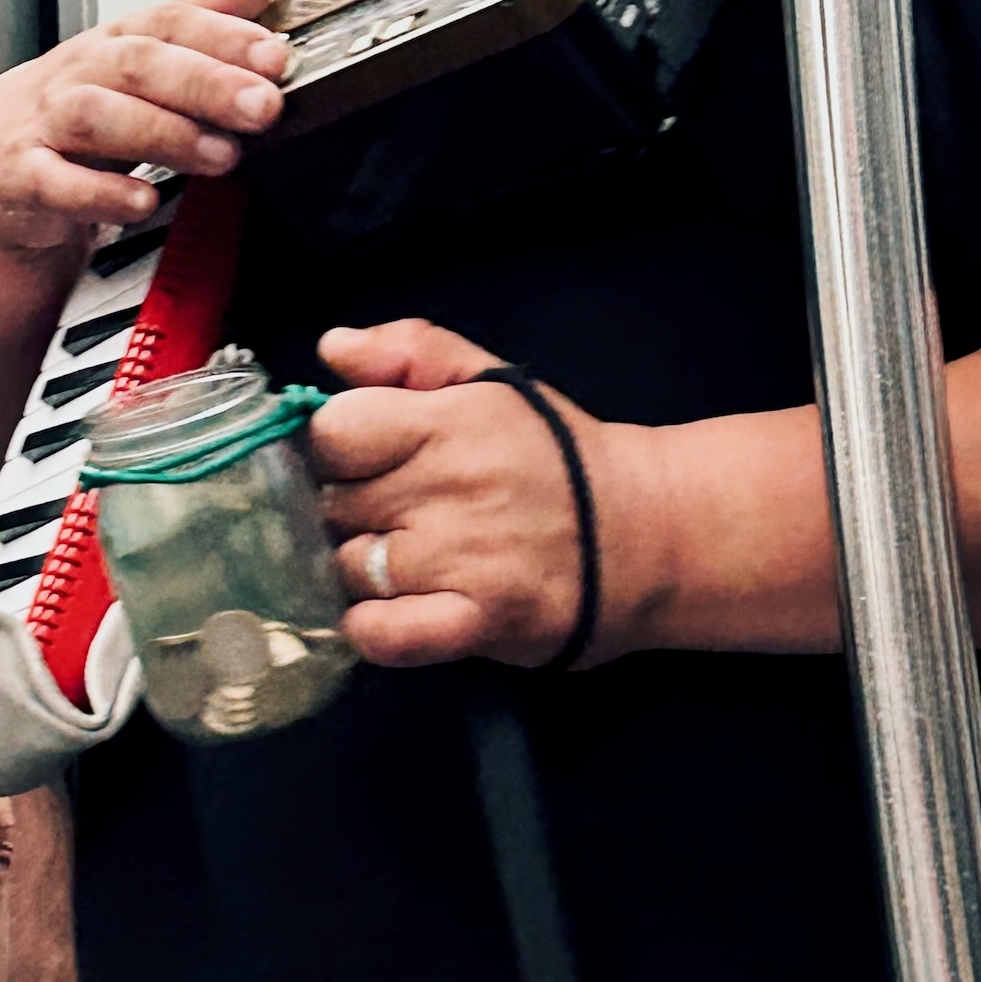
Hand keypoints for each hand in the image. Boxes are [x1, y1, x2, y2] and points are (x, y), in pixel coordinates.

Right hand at [0, 0, 287, 254]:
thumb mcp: (139, 58)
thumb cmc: (74, 107)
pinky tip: (142, 201)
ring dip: (164, 134)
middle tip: (263, 106)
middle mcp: (80, 75)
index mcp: (114, 42)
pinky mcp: (21, 177)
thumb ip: (201, 18)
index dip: (223, 34)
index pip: (169, 22)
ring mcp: (45, 124)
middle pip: (138, 63)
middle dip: (207, 82)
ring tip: (221, 155)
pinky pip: (55, 182)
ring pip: (97, 117)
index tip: (275, 54)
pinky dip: (99, 192)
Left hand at [312, 319, 669, 669]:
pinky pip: (380, 634)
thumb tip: (333, 347)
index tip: (366, 458)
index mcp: (447, 421)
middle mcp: (447, 487)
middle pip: (334, 504)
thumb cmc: (558, 454)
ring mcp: (459, 559)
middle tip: (398, 510)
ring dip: (366, 567)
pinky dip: (374, 627)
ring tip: (411, 558)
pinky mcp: (476, 623)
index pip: (334, 432)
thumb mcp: (492, 380)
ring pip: (349, 568)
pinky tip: (399, 609)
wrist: (647, 533)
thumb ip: (409, 351)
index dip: (337, 448)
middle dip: (353, 508)